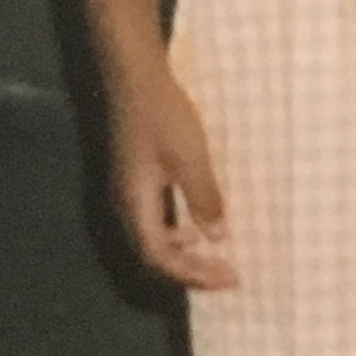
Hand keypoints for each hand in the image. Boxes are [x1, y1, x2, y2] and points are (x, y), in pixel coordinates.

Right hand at [107, 61, 238, 293]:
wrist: (134, 78)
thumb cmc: (163, 114)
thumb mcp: (190, 155)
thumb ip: (203, 196)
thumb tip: (218, 237)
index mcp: (135, 205)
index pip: (160, 258)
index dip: (193, 274)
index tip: (229, 278)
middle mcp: (125, 207)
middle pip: (153, 256)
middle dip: (189, 271)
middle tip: (226, 276)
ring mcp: (127, 193)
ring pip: (152, 240)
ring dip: (183, 254)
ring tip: (214, 256)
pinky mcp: (134, 180)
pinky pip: (153, 221)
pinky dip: (176, 233)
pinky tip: (195, 223)